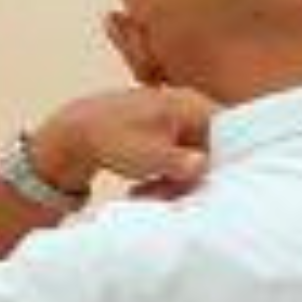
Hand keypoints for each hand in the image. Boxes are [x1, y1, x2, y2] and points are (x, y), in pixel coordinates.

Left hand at [27, 83, 216, 195]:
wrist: (72, 133)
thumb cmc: (112, 139)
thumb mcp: (152, 157)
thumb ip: (184, 164)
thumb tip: (203, 166)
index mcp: (191, 104)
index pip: (229, 132)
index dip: (224, 161)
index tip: (209, 183)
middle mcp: (187, 106)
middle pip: (209, 149)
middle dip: (191, 177)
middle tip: (168, 196)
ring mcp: (173, 118)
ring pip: (190, 157)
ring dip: (174, 181)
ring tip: (149, 195)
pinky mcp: (159, 131)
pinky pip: (174, 156)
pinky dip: (163, 174)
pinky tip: (144, 188)